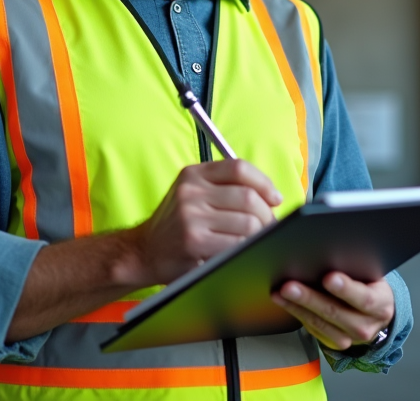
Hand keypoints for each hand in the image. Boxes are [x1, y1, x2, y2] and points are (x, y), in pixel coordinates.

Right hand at [128, 159, 282, 285]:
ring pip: (248, 222)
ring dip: (260, 234)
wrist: (144, 251)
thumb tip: (269, 197)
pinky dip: (247, 248)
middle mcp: (191, 191)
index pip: (239, 168)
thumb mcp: (192, 194)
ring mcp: (191, 216)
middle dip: (267, 214)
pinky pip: (237, 243)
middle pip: (248, 196)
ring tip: (256, 239)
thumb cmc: (176, 224)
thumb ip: (224, 187)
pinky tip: (241, 250)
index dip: (264, 183)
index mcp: (193, 174)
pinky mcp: (194, 240)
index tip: (275, 198)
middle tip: (270, 225)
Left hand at [271, 272, 393, 350]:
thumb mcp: (371, 276)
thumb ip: (355, 268)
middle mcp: (366, 325)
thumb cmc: (369, 286)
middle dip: (310, 298)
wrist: (375, 313)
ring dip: (296, 307)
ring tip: (280, 292)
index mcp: (380, 304)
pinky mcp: (333, 343)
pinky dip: (296, 312)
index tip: (328, 278)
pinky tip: (283, 300)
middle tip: (290, 286)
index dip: (346, 289)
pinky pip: (312, 328)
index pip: (364, 298)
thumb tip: (329, 252)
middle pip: (335, 312)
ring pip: (320, 323)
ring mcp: (349, 337)